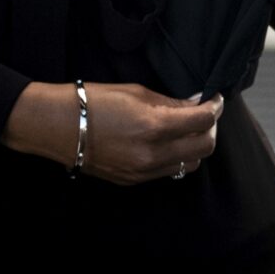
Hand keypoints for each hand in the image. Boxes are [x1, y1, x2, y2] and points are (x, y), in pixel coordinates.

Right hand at [3, 81, 219, 184]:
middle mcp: (154, 154)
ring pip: (190, 164)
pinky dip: (176, 158)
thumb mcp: (137, 93)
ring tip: (187, 130)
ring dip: (195, 147)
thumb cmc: (95, 101)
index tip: (215, 99)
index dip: (215, 107)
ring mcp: (144, 171)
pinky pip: (168, 172)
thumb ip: (171, 103)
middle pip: (205, 147)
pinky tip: (168, 143)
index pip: (203, 121)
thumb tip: (196, 105)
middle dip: (210, 129)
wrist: (58, 127)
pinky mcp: (134, 181)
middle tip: (204, 115)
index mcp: (155, 127)